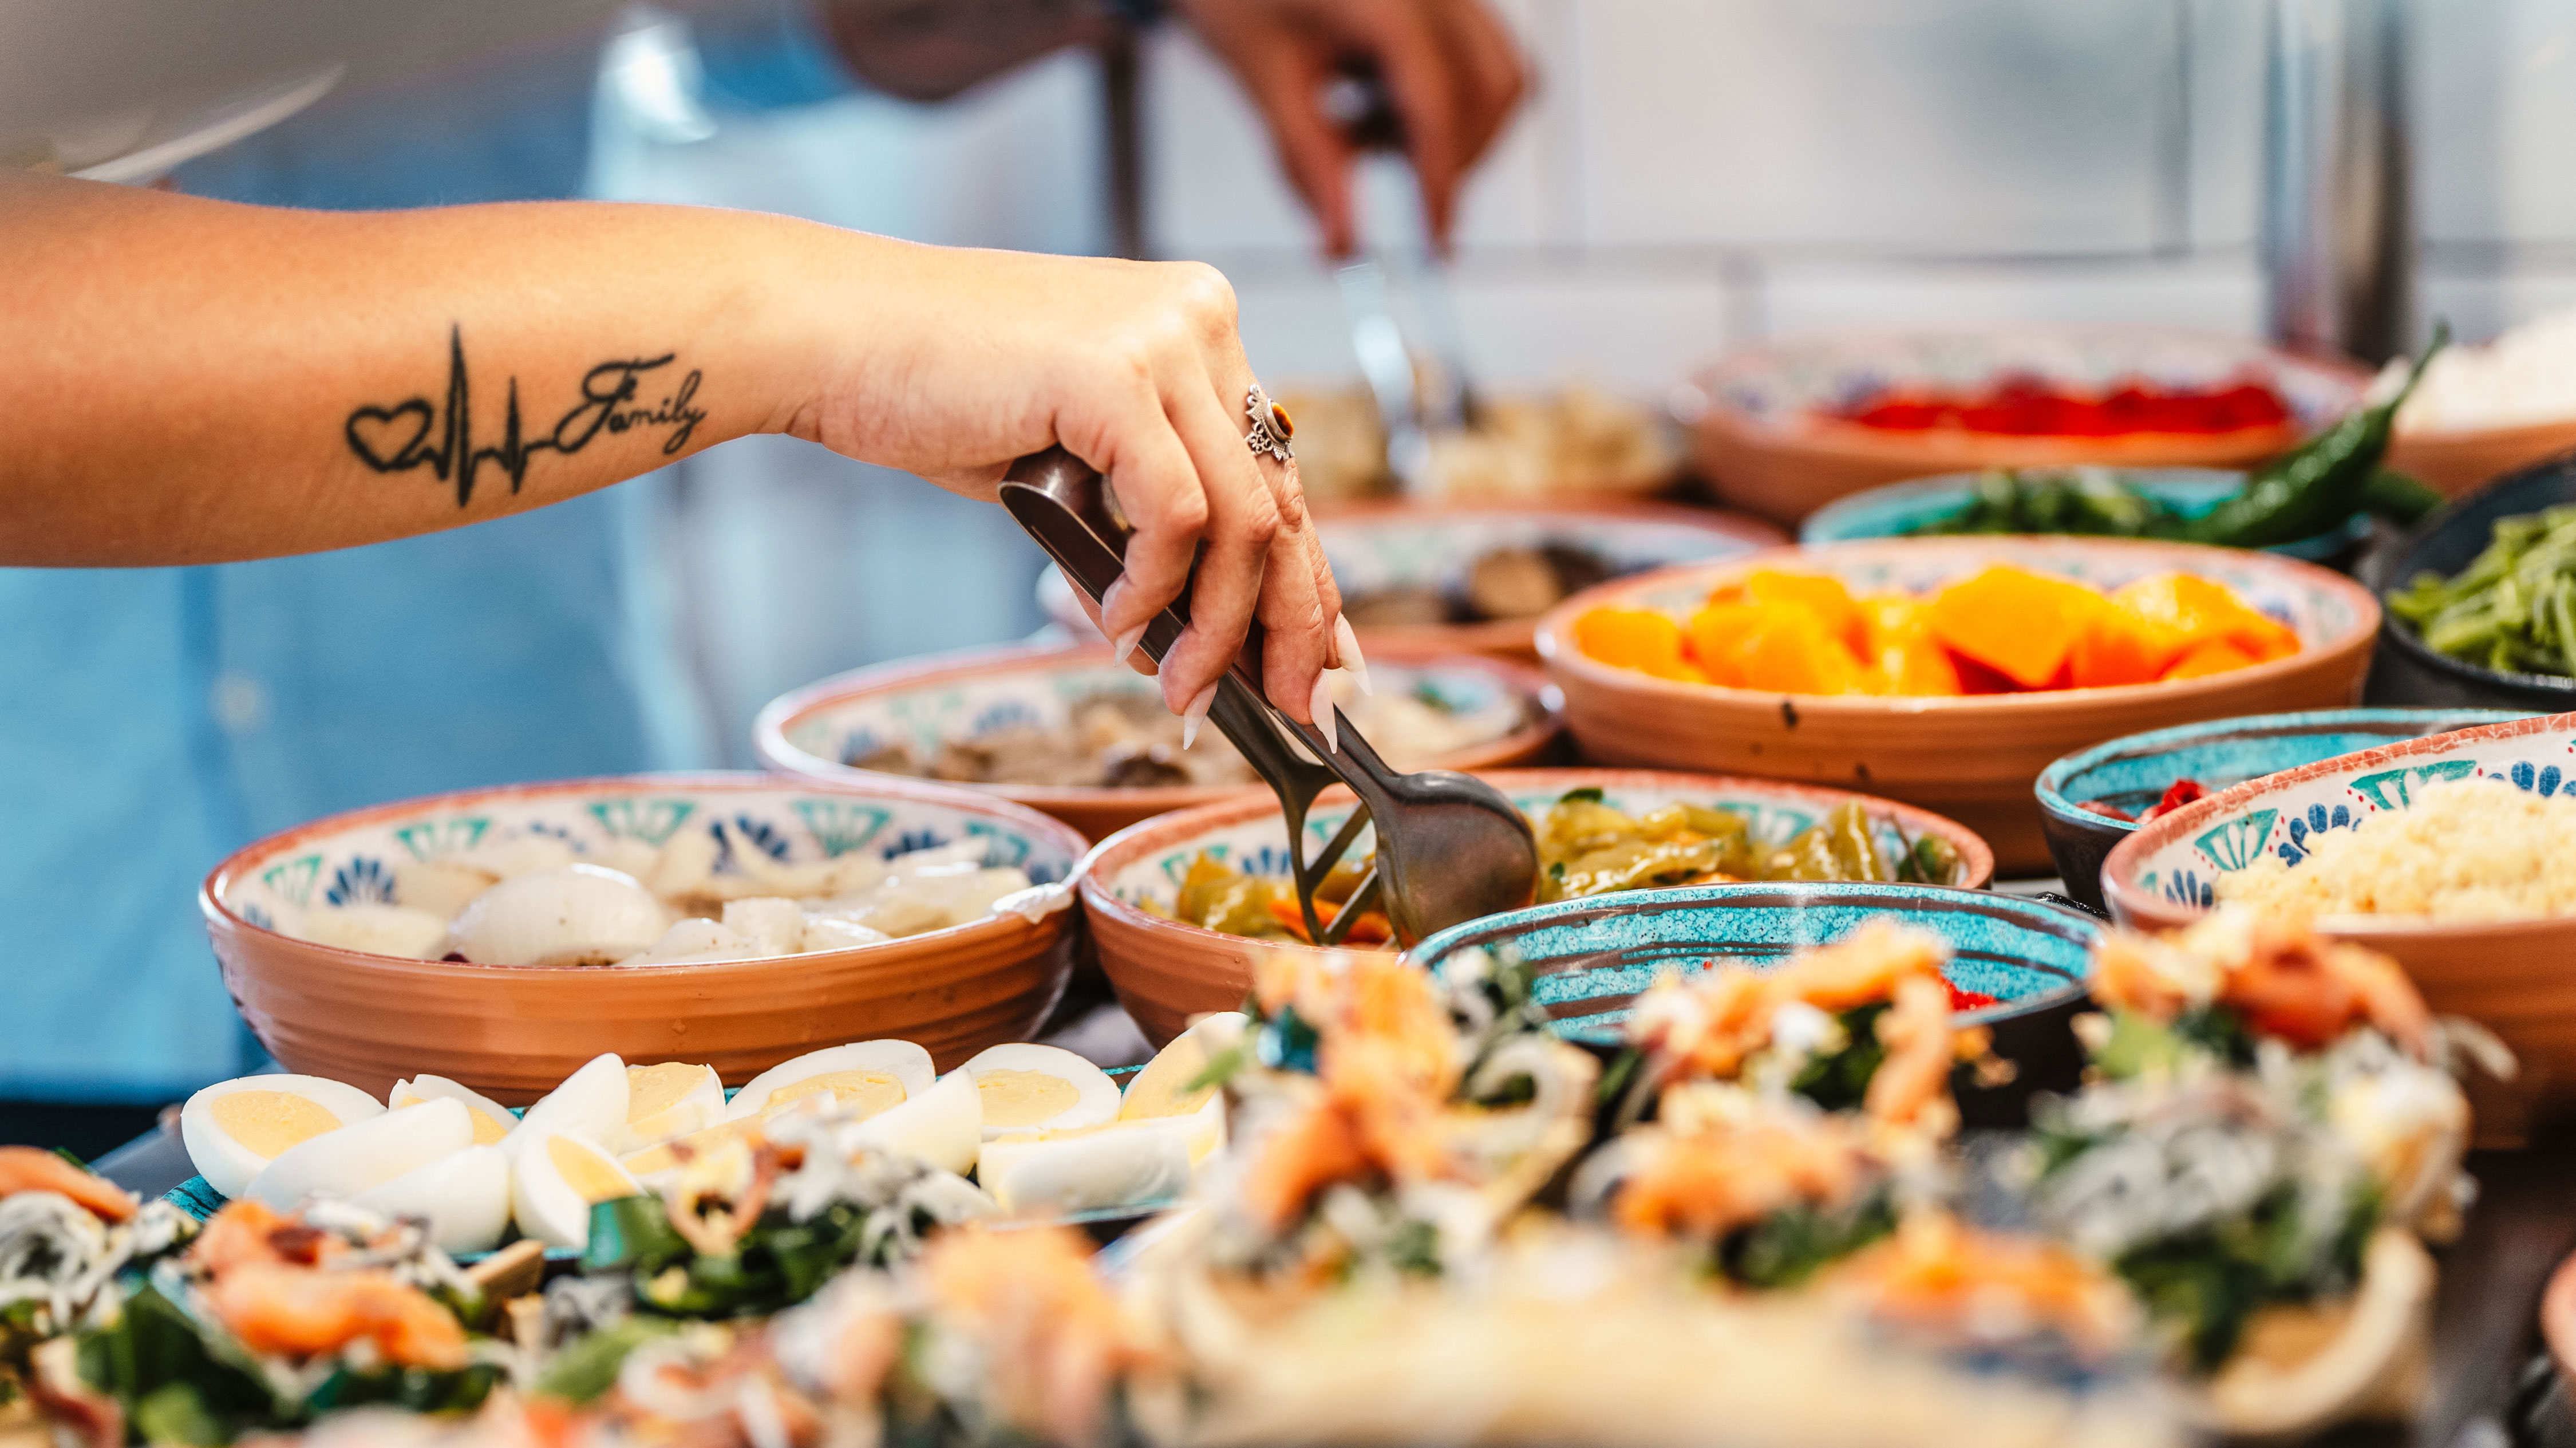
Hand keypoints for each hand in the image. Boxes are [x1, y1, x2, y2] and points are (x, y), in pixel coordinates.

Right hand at [783, 241, 1344, 728]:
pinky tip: (1113, 622)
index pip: (1281, 476)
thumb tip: (1200, 628)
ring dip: (1214, 628)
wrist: (835, 339)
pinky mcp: (1116, 373)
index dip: (1310, 580)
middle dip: (1289, 623)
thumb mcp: (1072, 462)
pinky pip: (1177, 514)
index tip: (1325, 661)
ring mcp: (1165, 339)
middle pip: (1283, 500)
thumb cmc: (936, 397)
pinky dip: (1152, 588)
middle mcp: (1201, 319)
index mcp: (1200, 326)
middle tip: (1292, 708)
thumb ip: (1145, 518)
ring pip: (1243, 519)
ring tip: (1178, 688)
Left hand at [1172, 0, 1526, 255]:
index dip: (1440, 183)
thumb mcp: (1265, 78)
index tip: (1432, 247)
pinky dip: (1446, 104)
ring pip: (1501, 75)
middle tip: (1403, 200)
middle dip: (1457, 158)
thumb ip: (1309, 163)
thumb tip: (1343, 247)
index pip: (1436, 101)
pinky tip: (1375, 107)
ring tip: (1363, 134)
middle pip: (1493, 87)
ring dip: (1455, 131)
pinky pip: (1480, 59)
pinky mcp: (1446, 4)